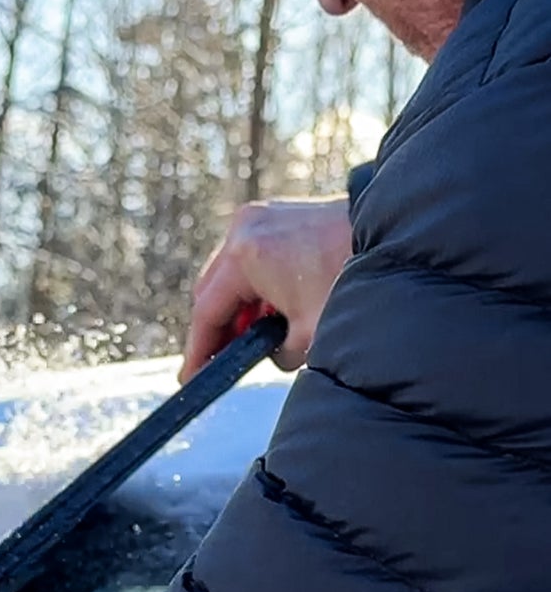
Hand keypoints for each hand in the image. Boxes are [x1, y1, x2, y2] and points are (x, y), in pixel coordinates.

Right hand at [180, 196, 353, 382]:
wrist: (399, 231)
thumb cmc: (358, 277)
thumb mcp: (311, 336)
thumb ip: (277, 355)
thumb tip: (270, 355)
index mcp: (246, 254)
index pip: (207, 311)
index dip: (198, 350)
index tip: (191, 377)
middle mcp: (246, 228)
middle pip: (213, 291)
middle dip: (220, 329)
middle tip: (226, 361)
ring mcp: (261, 216)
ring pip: (231, 274)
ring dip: (242, 307)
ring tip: (261, 335)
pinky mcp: (279, 214)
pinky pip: (252, 257)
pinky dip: (259, 286)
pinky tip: (278, 308)